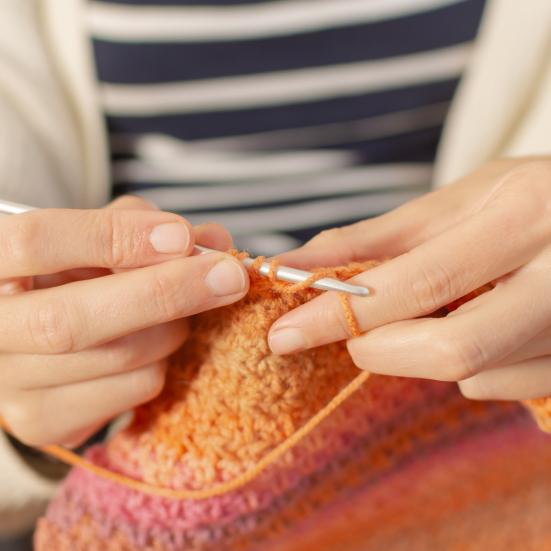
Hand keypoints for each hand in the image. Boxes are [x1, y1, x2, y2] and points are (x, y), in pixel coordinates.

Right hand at [0, 196, 247, 445]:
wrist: (34, 338)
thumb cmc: (71, 273)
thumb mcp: (95, 236)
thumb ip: (144, 226)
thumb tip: (213, 240)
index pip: (37, 242)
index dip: (115, 237)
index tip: (181, 236)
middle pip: (73, 319)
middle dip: (165, 293)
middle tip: (229, 277)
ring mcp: (11, 385)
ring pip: (117, 359)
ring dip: (172, 328)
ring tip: (178, 310)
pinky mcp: (45, 422)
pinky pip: (133, 390)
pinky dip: (162, 362)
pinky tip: (153, 344)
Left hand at [268, 158, 550, 400]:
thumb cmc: (534, 200)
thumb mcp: (465, 199)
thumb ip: (381, 237)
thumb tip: (300, 263)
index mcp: (527, 217)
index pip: (420, 280)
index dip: (343, 312)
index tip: (285, 333)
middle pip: (452, 349)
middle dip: (381, 349)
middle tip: (357, 335)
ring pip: (477, 376)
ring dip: (430, 350)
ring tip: (447, 308)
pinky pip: (504, 387)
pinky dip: (473, 366)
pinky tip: (485, 324)